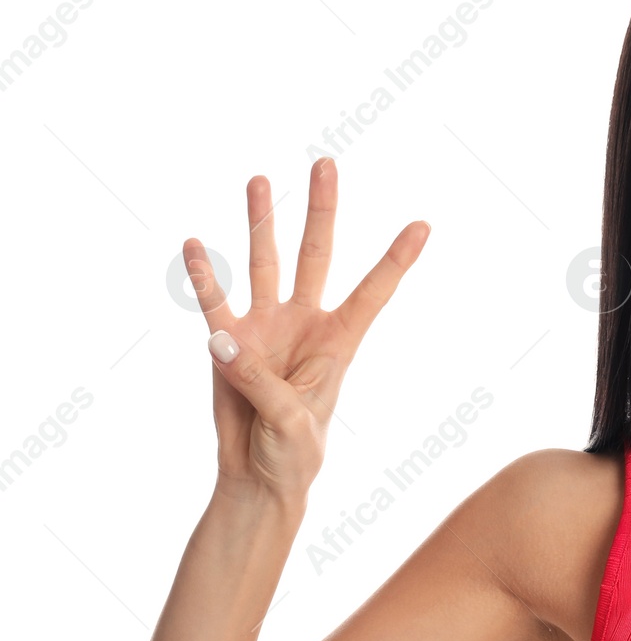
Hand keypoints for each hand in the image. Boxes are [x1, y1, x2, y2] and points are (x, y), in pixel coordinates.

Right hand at [187, 157, 429, 503]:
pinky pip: (214, 302)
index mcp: (339, 342)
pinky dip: (204, 276)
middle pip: (315, 256)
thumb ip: (260, 383)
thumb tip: (222, 341)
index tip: (423, 225)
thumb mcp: (292, 423)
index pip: (373, 292)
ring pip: (264, 264)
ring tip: (260, 181)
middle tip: (326, 164)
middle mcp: (304, 324)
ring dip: (260, 223)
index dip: (397, 260)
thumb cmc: (294, 454)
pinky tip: (196, 245)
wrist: (258, 476)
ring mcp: (265, 328)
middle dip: (321, 212)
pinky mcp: (228, 342)